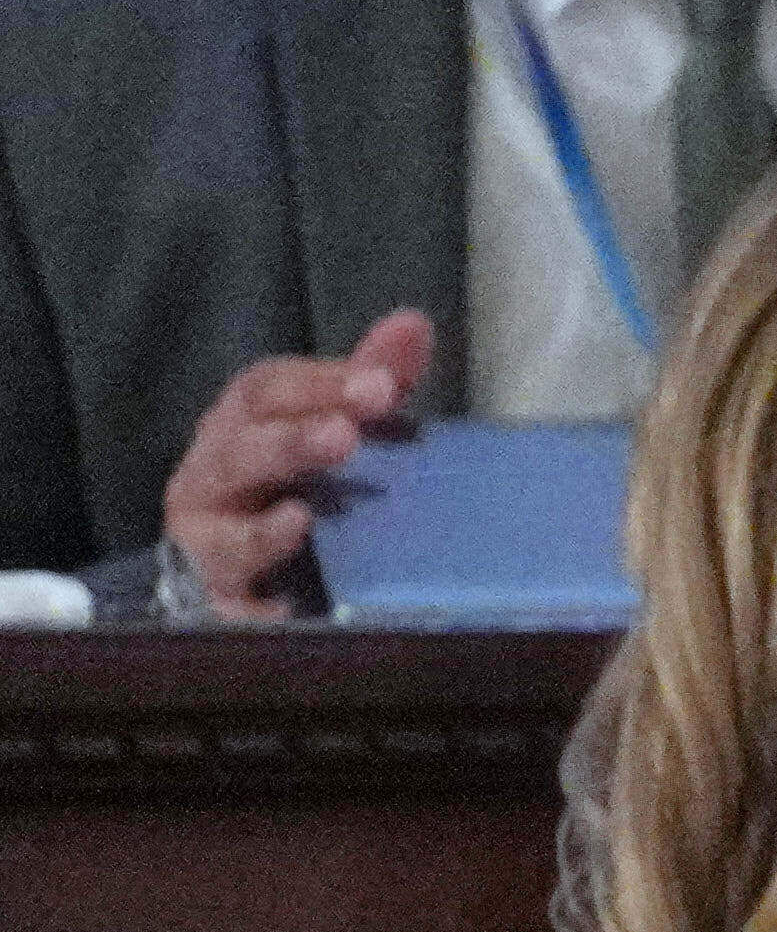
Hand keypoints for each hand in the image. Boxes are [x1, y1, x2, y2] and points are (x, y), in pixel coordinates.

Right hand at [156, 312, 424, 615]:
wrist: (234, 564)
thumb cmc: (290, 479)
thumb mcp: (333, 422)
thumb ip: (371, 377)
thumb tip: (414, 323)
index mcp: (246, 421)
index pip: (271, 388)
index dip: (323, 383)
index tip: (381, 385)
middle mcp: (215, 469)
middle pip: (243, 446)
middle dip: (292, 440)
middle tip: (346, 434)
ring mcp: (207, 533)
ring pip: (224, 523)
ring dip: (266, 524)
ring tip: (305, 516)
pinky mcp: (216, 594)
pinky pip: (229, 599)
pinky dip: (253, 605)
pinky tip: (281, 607)